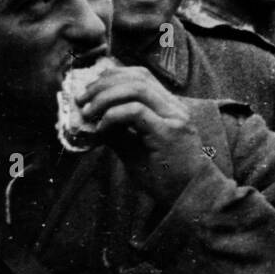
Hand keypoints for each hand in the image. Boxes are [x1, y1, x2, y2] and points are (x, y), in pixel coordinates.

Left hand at [79, 65, 210, 205]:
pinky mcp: (168, 132)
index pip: (142, 76)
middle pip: (138, 77)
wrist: (192, 197)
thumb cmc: (167, 177)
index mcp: (170, 108)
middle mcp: (175, 108)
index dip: (114, 76)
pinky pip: (136, 112)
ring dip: (105, 97)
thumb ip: (119, 132)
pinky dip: (113, 115)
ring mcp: (174, 118)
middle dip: (104, 84)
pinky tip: (102, 128)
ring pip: (136, 89)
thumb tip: (92, 119)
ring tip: (88, 112)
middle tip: (82, 99)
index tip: (91, 89)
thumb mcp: (136, 150)